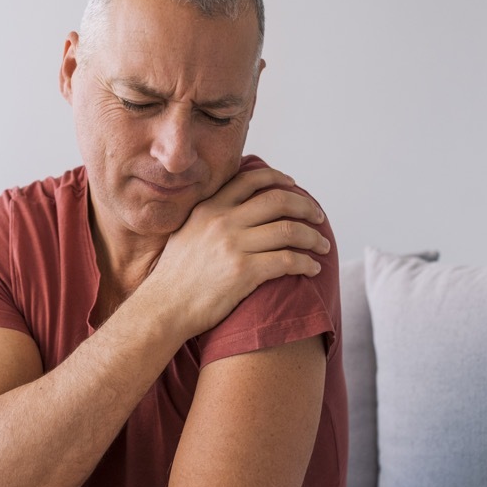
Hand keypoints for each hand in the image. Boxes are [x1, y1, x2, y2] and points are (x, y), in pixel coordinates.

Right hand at [142, 166, 329, 338]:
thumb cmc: (174, 277)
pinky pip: (287, 260)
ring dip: (313, 237)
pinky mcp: (244, 272)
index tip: (294, 185)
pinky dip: (307, 262)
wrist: (163, 307)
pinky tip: (313, 268)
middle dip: (306, 206)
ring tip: (323, 245)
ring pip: (289, 230)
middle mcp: (222, 221)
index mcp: (209, 208)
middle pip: (278, 200)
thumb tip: (231, 207)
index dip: (278, 178)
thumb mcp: (186, 232)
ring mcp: (233, 245)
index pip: (251, 179)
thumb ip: (208, 216)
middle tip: (318, 216)